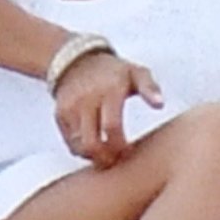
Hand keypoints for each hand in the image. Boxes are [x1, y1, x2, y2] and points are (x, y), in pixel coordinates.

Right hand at [52, 51, 163, 168]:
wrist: (78, 60)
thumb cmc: (115, 71)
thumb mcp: (137, 72)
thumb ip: (150, 88)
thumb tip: (160, 105)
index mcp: (109, 91)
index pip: (112, 127)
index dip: (120, 145)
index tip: (129, 150)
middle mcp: (86, 100)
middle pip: (91, 143)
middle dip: (105, 158)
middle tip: (117, 160)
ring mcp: (70, 108)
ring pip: (79, 147)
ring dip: (94, 157)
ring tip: (108, 155)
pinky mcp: (60, 116)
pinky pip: (70, 143)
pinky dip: (83, 150)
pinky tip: (96, 146)